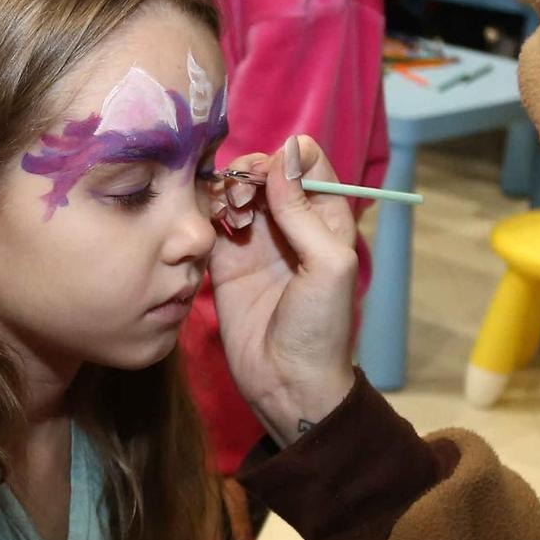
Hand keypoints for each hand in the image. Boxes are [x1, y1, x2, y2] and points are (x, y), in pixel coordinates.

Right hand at [209, 135, 358, 446]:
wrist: (286, 381)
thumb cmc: (320, 327)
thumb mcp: (328, 265)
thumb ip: (304, 212)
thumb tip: (283, 157)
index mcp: (327, 220)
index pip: (309, 165)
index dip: (290, 159)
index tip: (273, 173)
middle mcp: (291, 225)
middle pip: (267, 172)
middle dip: (253, 171)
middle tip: (245, 194)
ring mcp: (256, 241)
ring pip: (238, 191)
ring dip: (231, 191)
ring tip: (233, 217)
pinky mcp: (225, 260)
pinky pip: (213, 219)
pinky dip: (211, 211)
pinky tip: (218, 227)